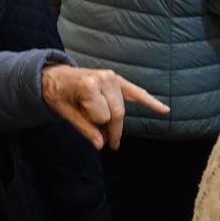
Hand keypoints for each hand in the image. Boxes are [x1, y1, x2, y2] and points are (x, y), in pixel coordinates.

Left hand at [41, 65, 167, 149]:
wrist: (55, 76)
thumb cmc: (58, 94)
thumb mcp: (65, 112)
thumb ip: (85, 128)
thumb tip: (101, 145)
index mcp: (90, 85)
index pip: (102, 116)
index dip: (93, 124)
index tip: (83, 121)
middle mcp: (104, 79)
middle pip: (117, 113)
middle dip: (111, 128)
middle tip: (107, 142)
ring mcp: (112, 78)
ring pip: (122, 109)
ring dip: (115, 120)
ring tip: (105, 127)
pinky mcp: (118, 79)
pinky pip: (138, 93)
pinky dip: (151, 102)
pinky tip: (165, 110)